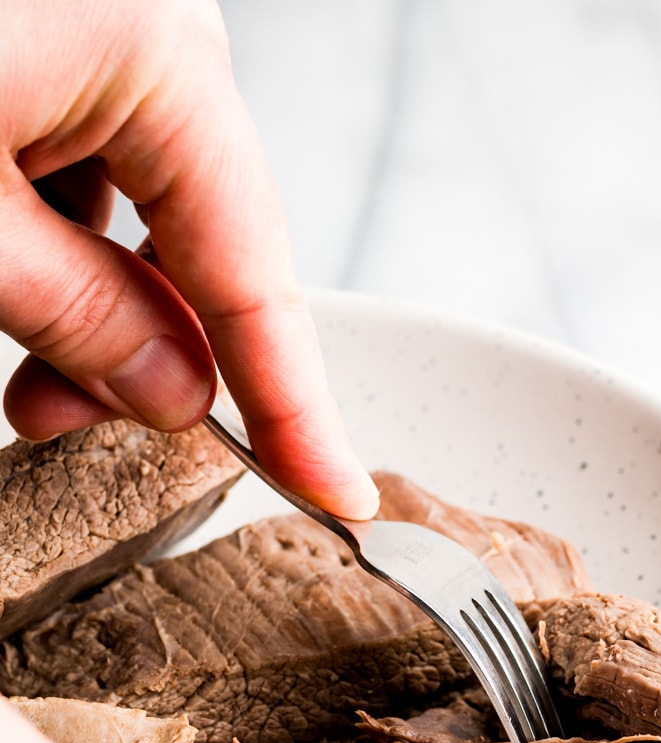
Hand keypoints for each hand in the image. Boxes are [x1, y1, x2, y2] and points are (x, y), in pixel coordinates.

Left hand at [0, 0, 377, 519]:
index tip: (337, 488)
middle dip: (156, 360)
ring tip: (26, 381)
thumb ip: (80, 315)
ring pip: (147, 224)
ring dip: (95, 314)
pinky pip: (93, 179)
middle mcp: (153, 37)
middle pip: (208, 249)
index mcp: (158, 56)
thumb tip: (173, 394)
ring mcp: (107, 35)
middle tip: (79, 434)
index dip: (296, 404)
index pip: (256, 277)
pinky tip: (12, 284)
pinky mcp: (55, 47)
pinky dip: (59, 253)